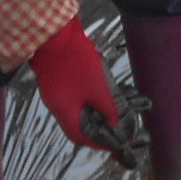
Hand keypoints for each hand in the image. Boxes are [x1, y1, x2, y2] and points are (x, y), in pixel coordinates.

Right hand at [31, 16, 119, 149]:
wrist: (56, 34)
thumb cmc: (75, 61)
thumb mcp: (98, 88)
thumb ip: (108, 109)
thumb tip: (116, 125)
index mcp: (64, 112)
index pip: (82, 136)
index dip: (100, 142)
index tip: (116, 145)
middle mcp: (60, 104)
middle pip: (83, 123)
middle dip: (104, 127)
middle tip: (121, 129)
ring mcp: (60, 91)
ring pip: (85, 107)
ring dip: (104, 110)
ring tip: (125, 109)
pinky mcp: (63, 78)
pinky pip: (83, 94)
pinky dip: (98, 96)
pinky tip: (114, 92)